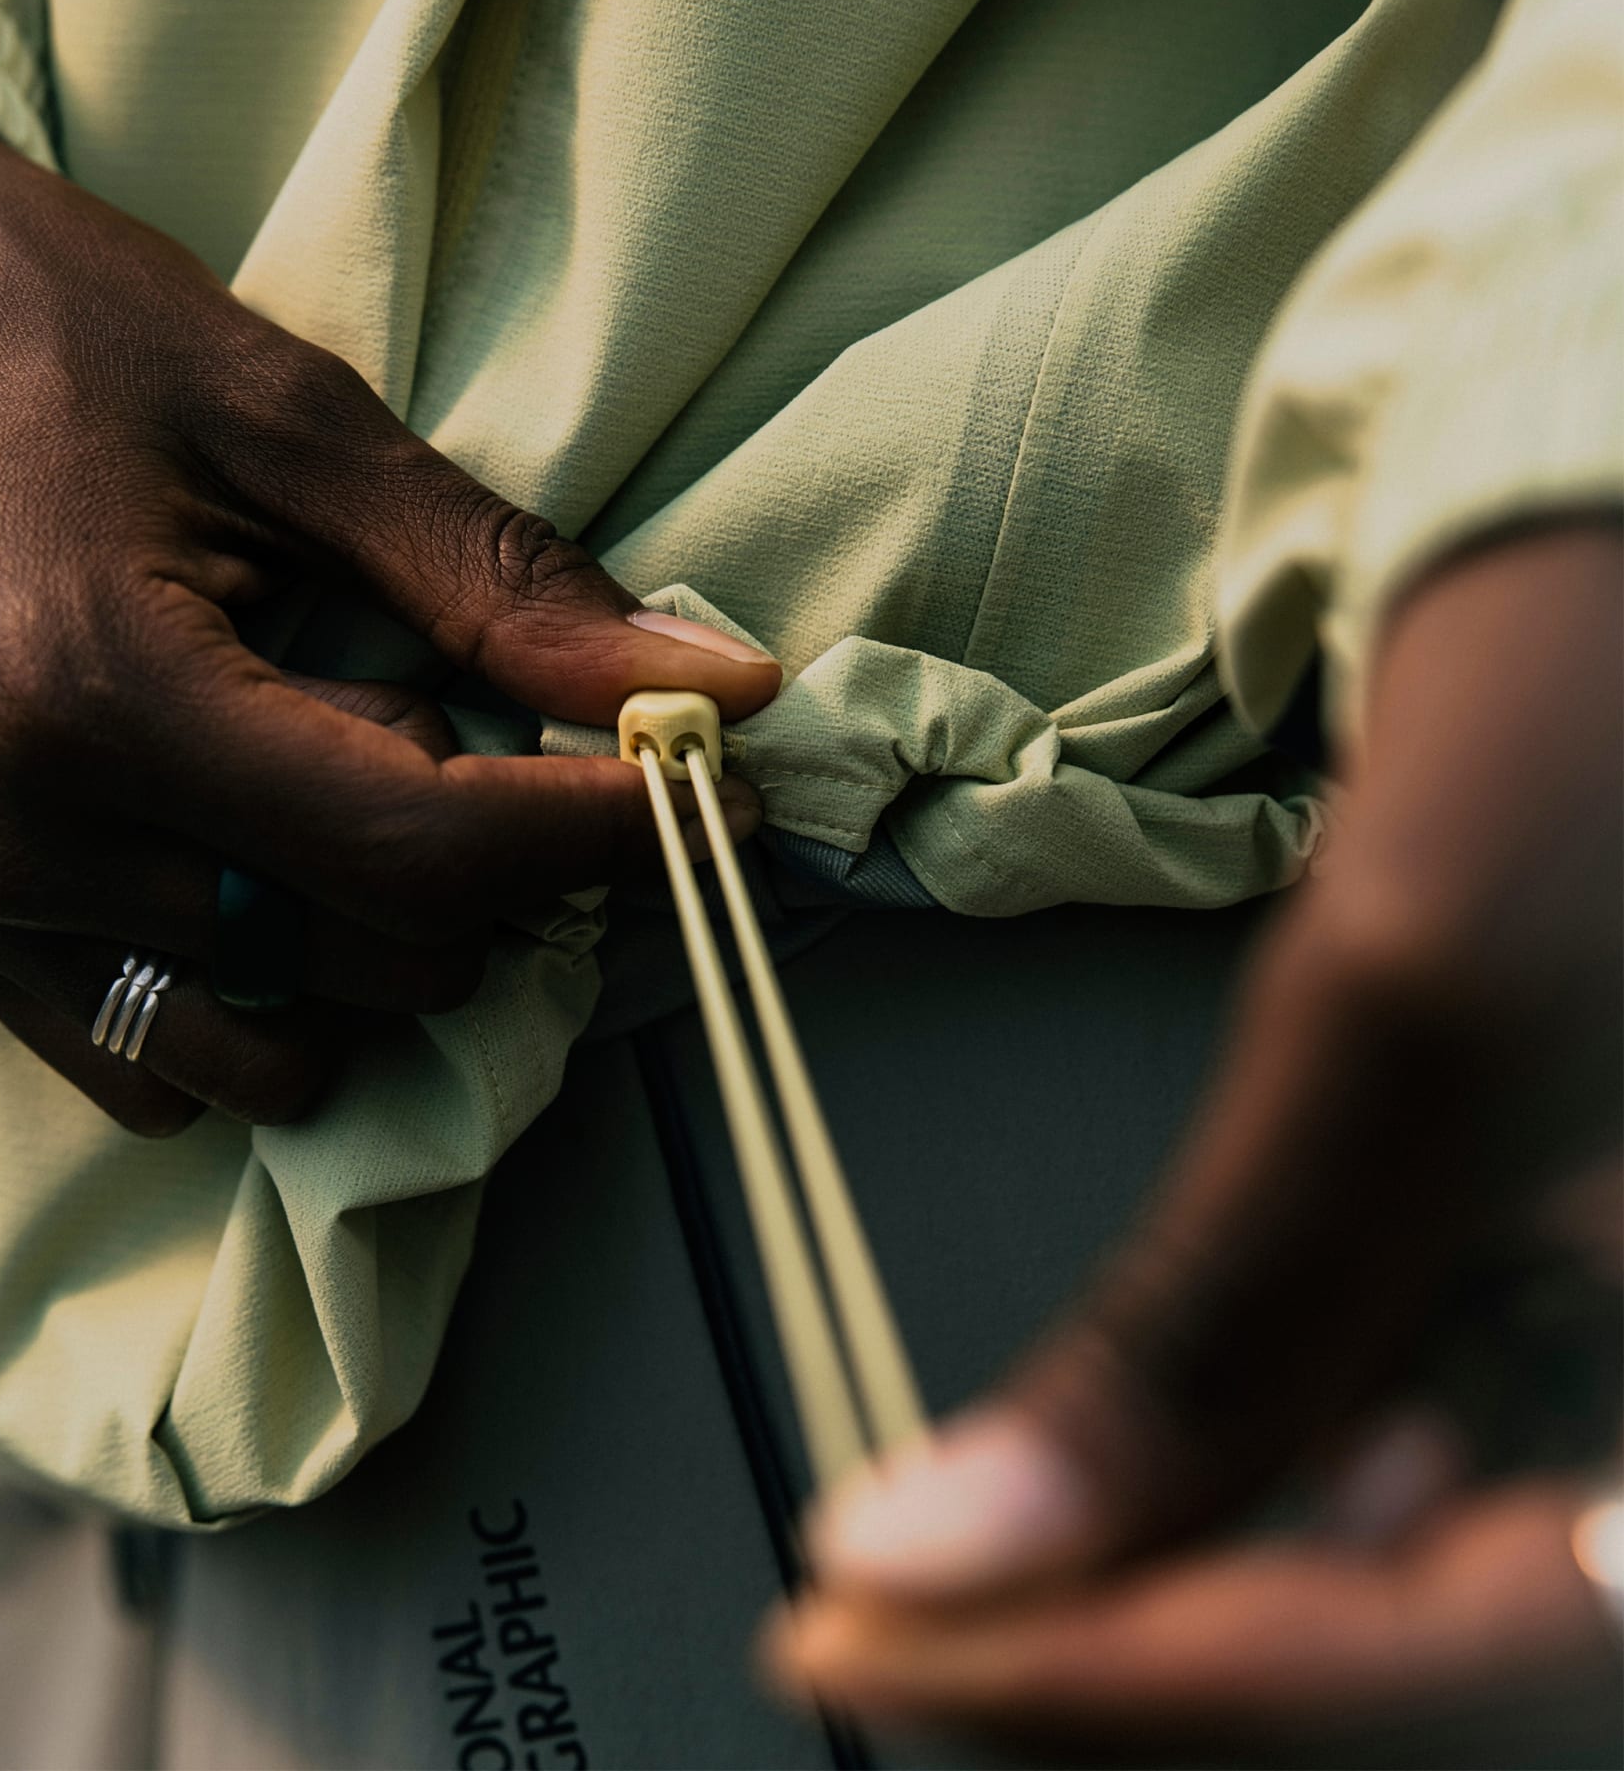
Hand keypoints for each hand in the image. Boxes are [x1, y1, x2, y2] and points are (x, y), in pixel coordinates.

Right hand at [0, 86, 778, 1134]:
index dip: (592, 834)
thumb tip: (715, 682)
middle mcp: (18, 837)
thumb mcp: (300, 424)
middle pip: (369, 957)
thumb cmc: (59, 326)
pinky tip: (271, 857)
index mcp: (95, 692)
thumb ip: (504, 584)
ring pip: (278, 1043)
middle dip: (495, 872)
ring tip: (366, 781)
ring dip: (384, 946)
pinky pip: (160, 1063)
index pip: (417, 850)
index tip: (700, 792)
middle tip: (504, 738)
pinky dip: (267, 996)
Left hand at [766, 523, 1621, 1761]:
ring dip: (1134, 1567)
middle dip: (1096, 1647)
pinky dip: (1202, 1460)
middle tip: (863, 1616)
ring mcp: (1599, 1350)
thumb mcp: (1408, 1019)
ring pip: (1356, 1560)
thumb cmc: (1592, 729)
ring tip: (937, 1552)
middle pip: (1369, 1645)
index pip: (1399, 1660)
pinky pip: (1368, 1436)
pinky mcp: (1535, 1278)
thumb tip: (948, 1559)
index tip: (855, 1644)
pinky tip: (1098, 1450)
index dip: (1103, 1685)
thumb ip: (1210, 1321)